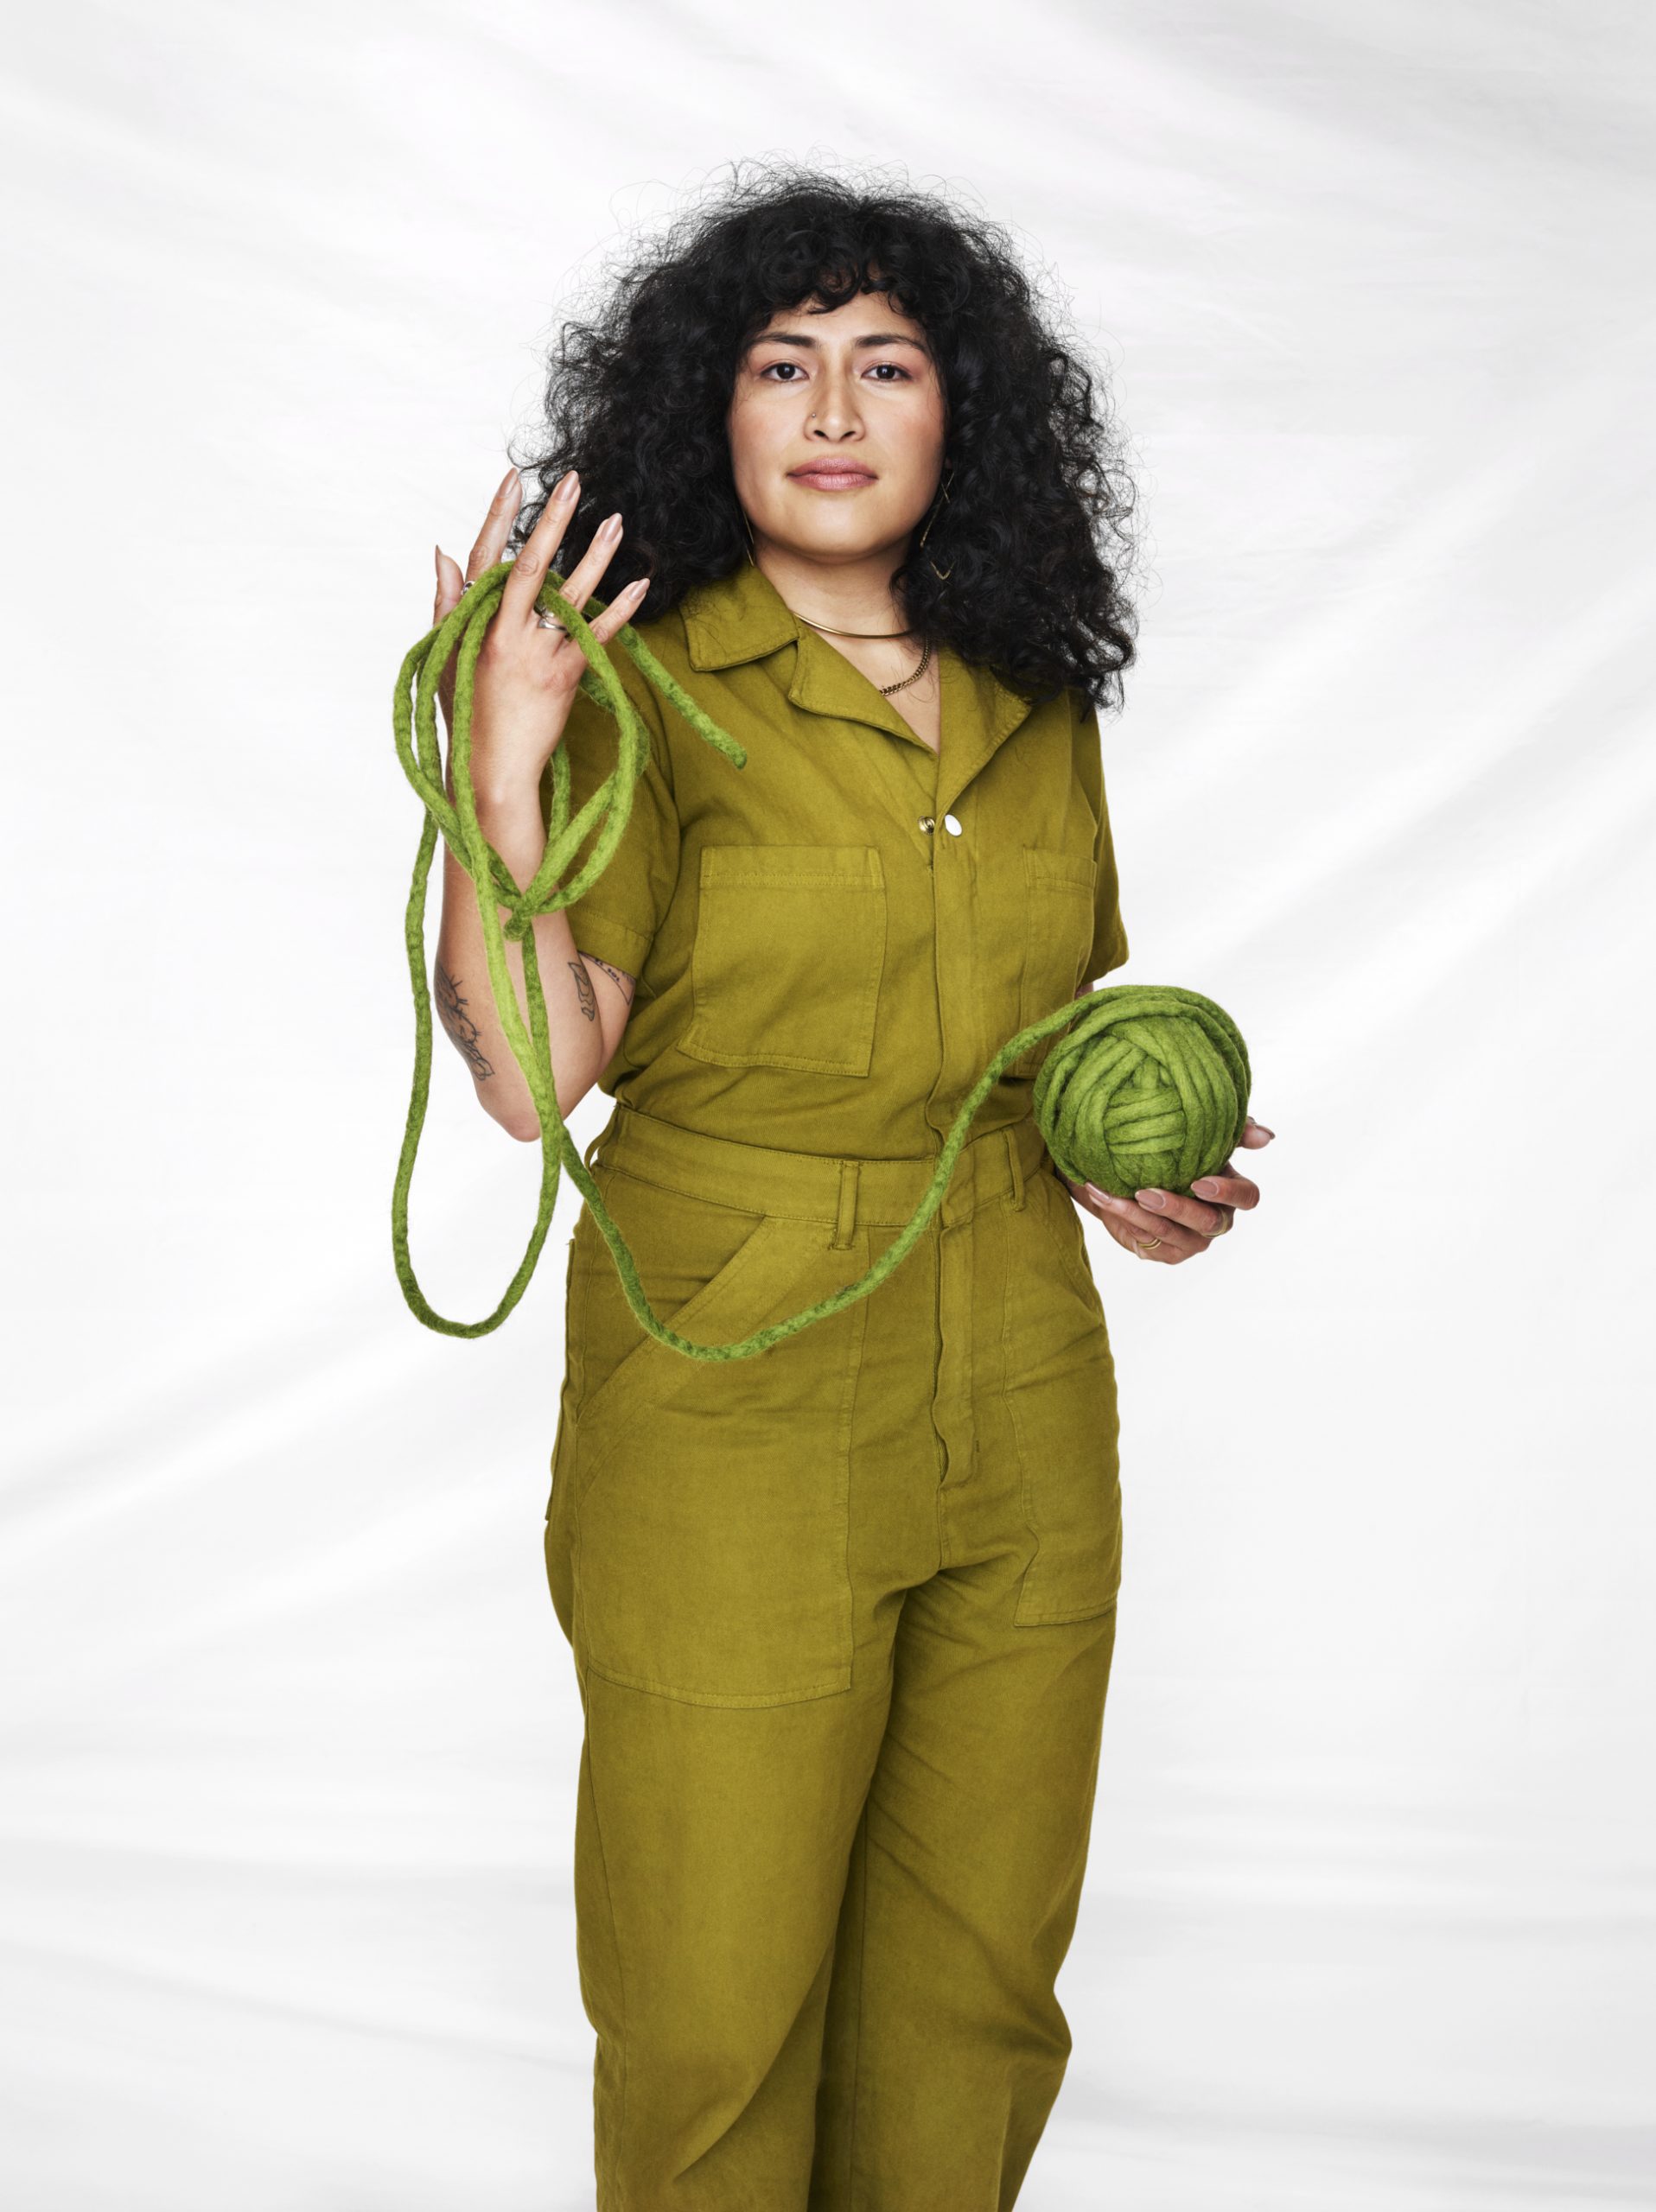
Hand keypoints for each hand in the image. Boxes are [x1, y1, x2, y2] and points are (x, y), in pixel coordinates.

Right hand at [431, 465, 649, 793]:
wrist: (491, 770)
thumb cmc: (467, 713)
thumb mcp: (444, 655)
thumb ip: (446, 602)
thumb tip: (444, 550)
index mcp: (473, 623)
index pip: (484, 556)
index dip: (499, 515)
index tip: (514, 478)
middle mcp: (505, 632)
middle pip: (531, 564)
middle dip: (553, 519)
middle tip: (574, 482)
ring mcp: (537, 653)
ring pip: (571, 594)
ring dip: (596, 555)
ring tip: (616, 521)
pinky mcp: (565, 676)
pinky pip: (597, 634)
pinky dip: (621, 609)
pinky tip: (642, 584)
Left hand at [1056, 1115, 1273, 1263]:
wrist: (1133, 1176)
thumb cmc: (1175, 1155)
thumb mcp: (1201, 1138)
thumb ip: (1235, 1133)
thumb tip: (1267, 1136)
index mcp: (1232, 1192)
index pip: (1247, 1197)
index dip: (1227, 1192)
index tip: (1200, 1181)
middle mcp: (1217, 1220)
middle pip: (1208, 1222)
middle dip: (1177, 1207)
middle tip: (1145, 1191)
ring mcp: (1193, 1241)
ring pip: (1173, 1233)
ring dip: (1140, 1214)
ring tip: (1115, 1196)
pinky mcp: (1168, 1253)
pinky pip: (1149, 1241)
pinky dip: (1126, 1221)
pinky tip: (1106, 1201)